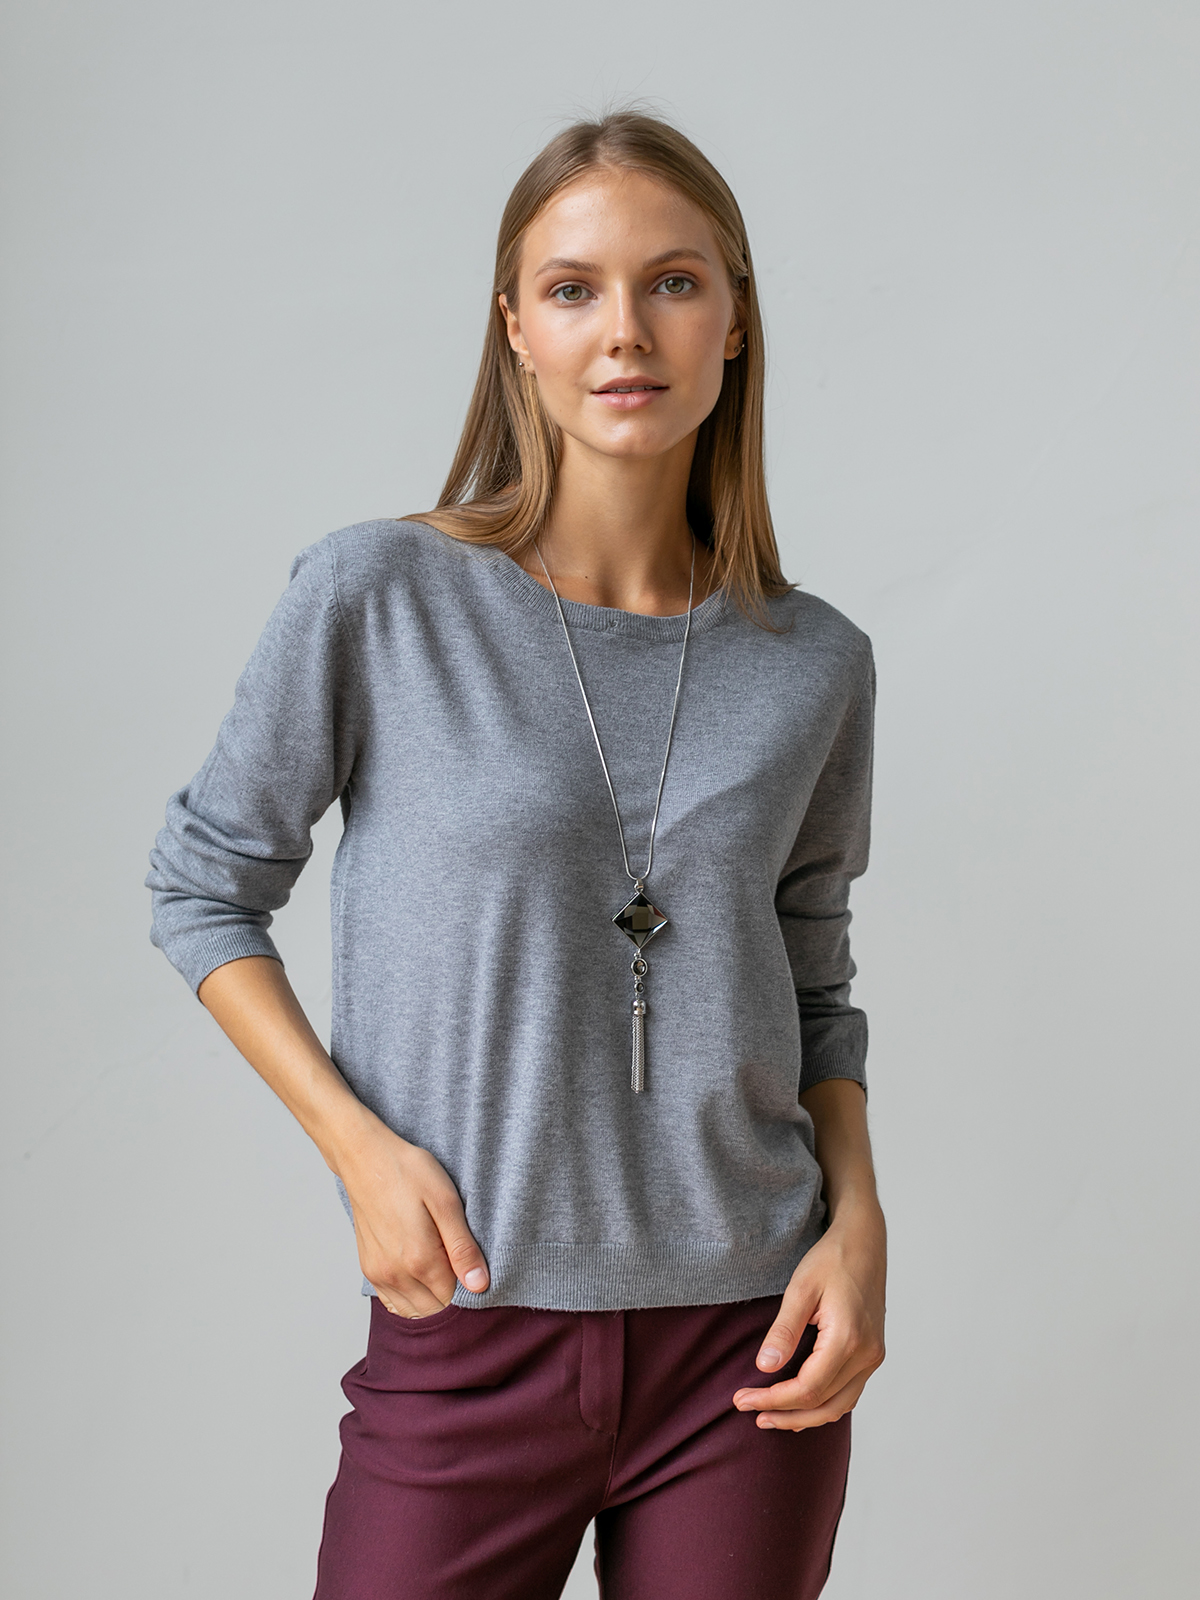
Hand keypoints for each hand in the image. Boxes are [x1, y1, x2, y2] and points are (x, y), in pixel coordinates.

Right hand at [335, 1120, 489, 1317]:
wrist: (366, 1158)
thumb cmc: (408, 1172)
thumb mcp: (446, 1201)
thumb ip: (462, 1247)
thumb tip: (479, 1285)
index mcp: (419, 1259)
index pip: (454, 1300)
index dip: (470, 1289)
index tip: (475, 1268)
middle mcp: (395, 1274)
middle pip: (434, 1311)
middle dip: (452, 1297)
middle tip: (461, 1265)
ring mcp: (379, 1274)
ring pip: (413, 1311)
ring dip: (431, 1300)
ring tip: (442, 1267)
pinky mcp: (369, 1268)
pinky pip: (393, 1302)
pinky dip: (410, 1298)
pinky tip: (421, 1275)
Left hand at [733, 1201, 885, 1430]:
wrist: (865, 1242)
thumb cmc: (831, 1260)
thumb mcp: (800, 1288)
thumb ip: (784, 1330)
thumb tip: (764, 1368)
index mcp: (848, 1339)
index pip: (806, 1389)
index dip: (772, 1400)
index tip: (742, 1399)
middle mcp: (866, 1355)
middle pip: (823, 1405)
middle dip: (784, 1414)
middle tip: (750, 1411)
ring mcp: (873, 1356)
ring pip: (839, 1406)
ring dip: (804, 1417)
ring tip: (770, 1416)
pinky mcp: (872, 1354)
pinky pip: (849, 1393)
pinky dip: (823, 1405)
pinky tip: (800, 1404)